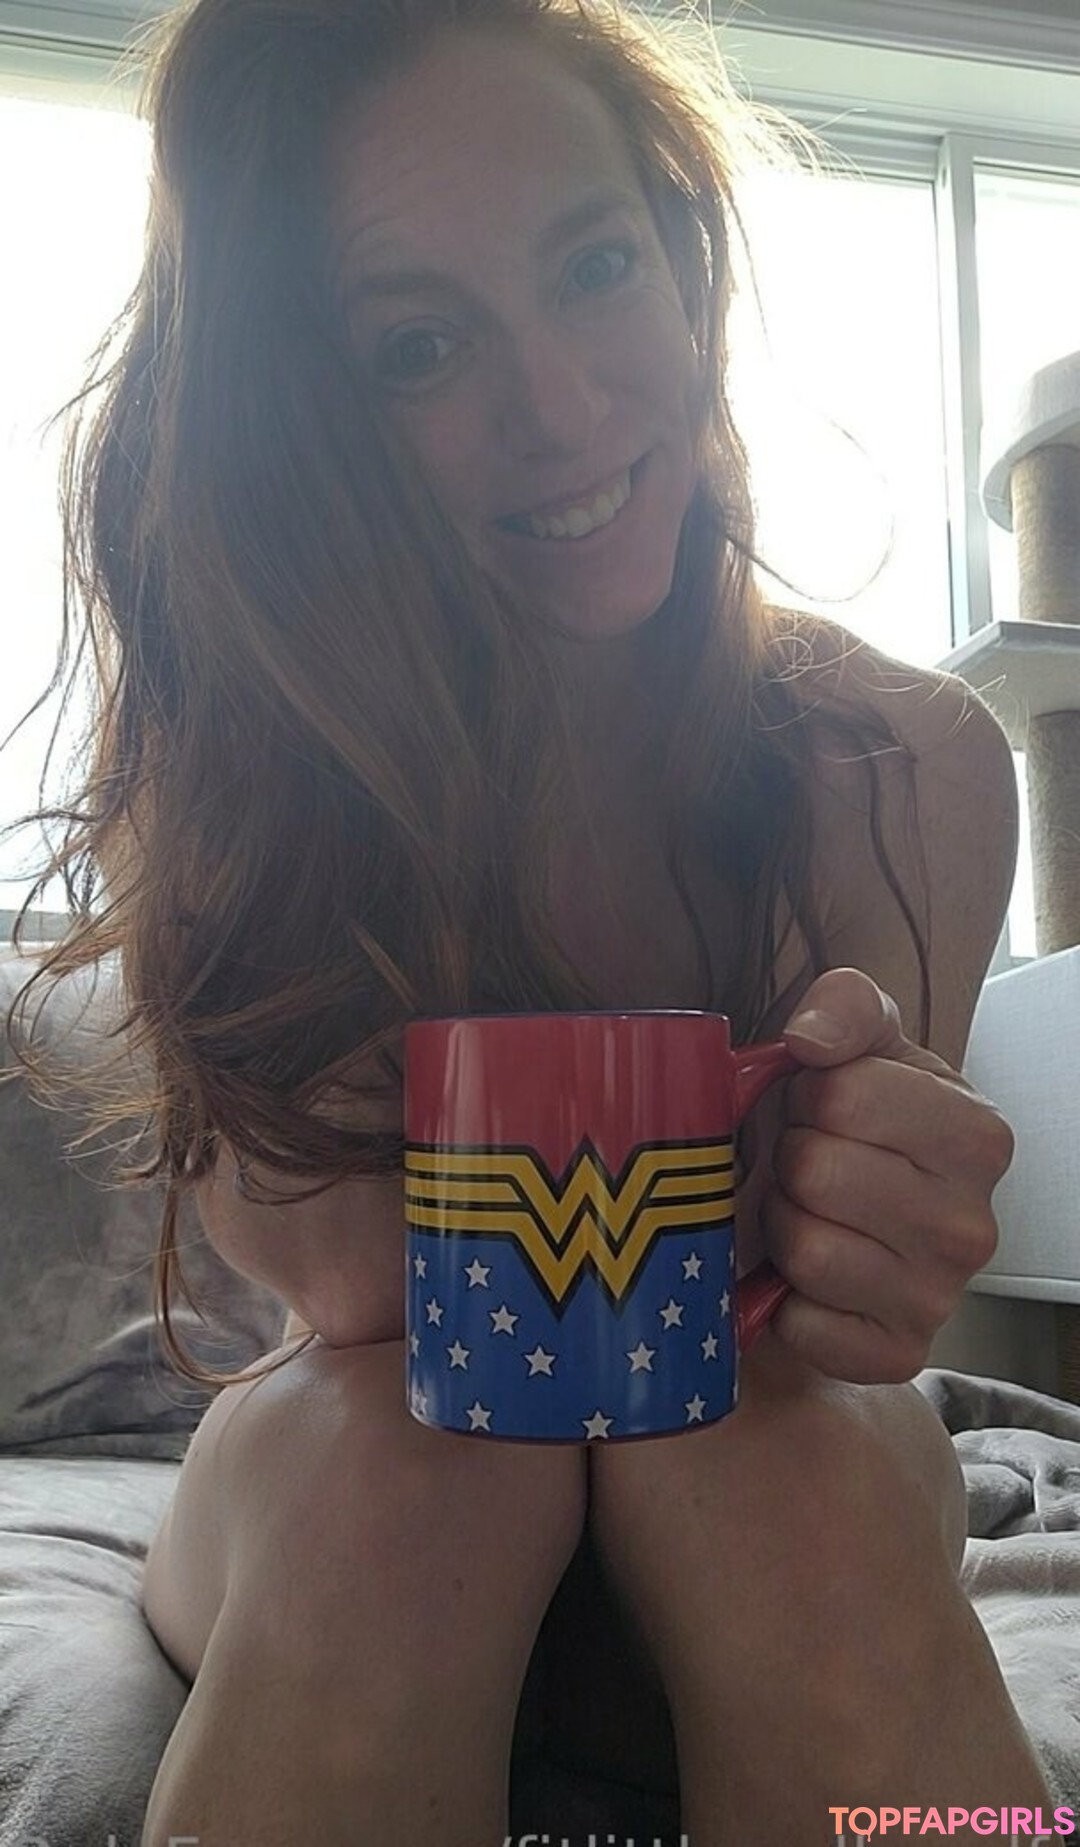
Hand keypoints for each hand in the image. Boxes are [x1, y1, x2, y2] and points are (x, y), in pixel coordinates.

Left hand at [759, 967, 1012, 1382]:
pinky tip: (801, 1279)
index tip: (819, 1107)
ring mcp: (938, 1298)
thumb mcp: (856, 1043)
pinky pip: (804, 1326)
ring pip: (807, 1250)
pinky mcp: (894, 1356)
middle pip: (819, 1172)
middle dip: (790, 1162)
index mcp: (977, 1135)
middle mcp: (973, 1225)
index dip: (807, 1094)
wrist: (838, 1214)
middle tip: (805, 1166)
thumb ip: (845, 1006)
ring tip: (804, 1214)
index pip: (845, 1094)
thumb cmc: (846, 1122)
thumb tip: (811, 1037)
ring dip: (782, 1228)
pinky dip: (781, 1302)